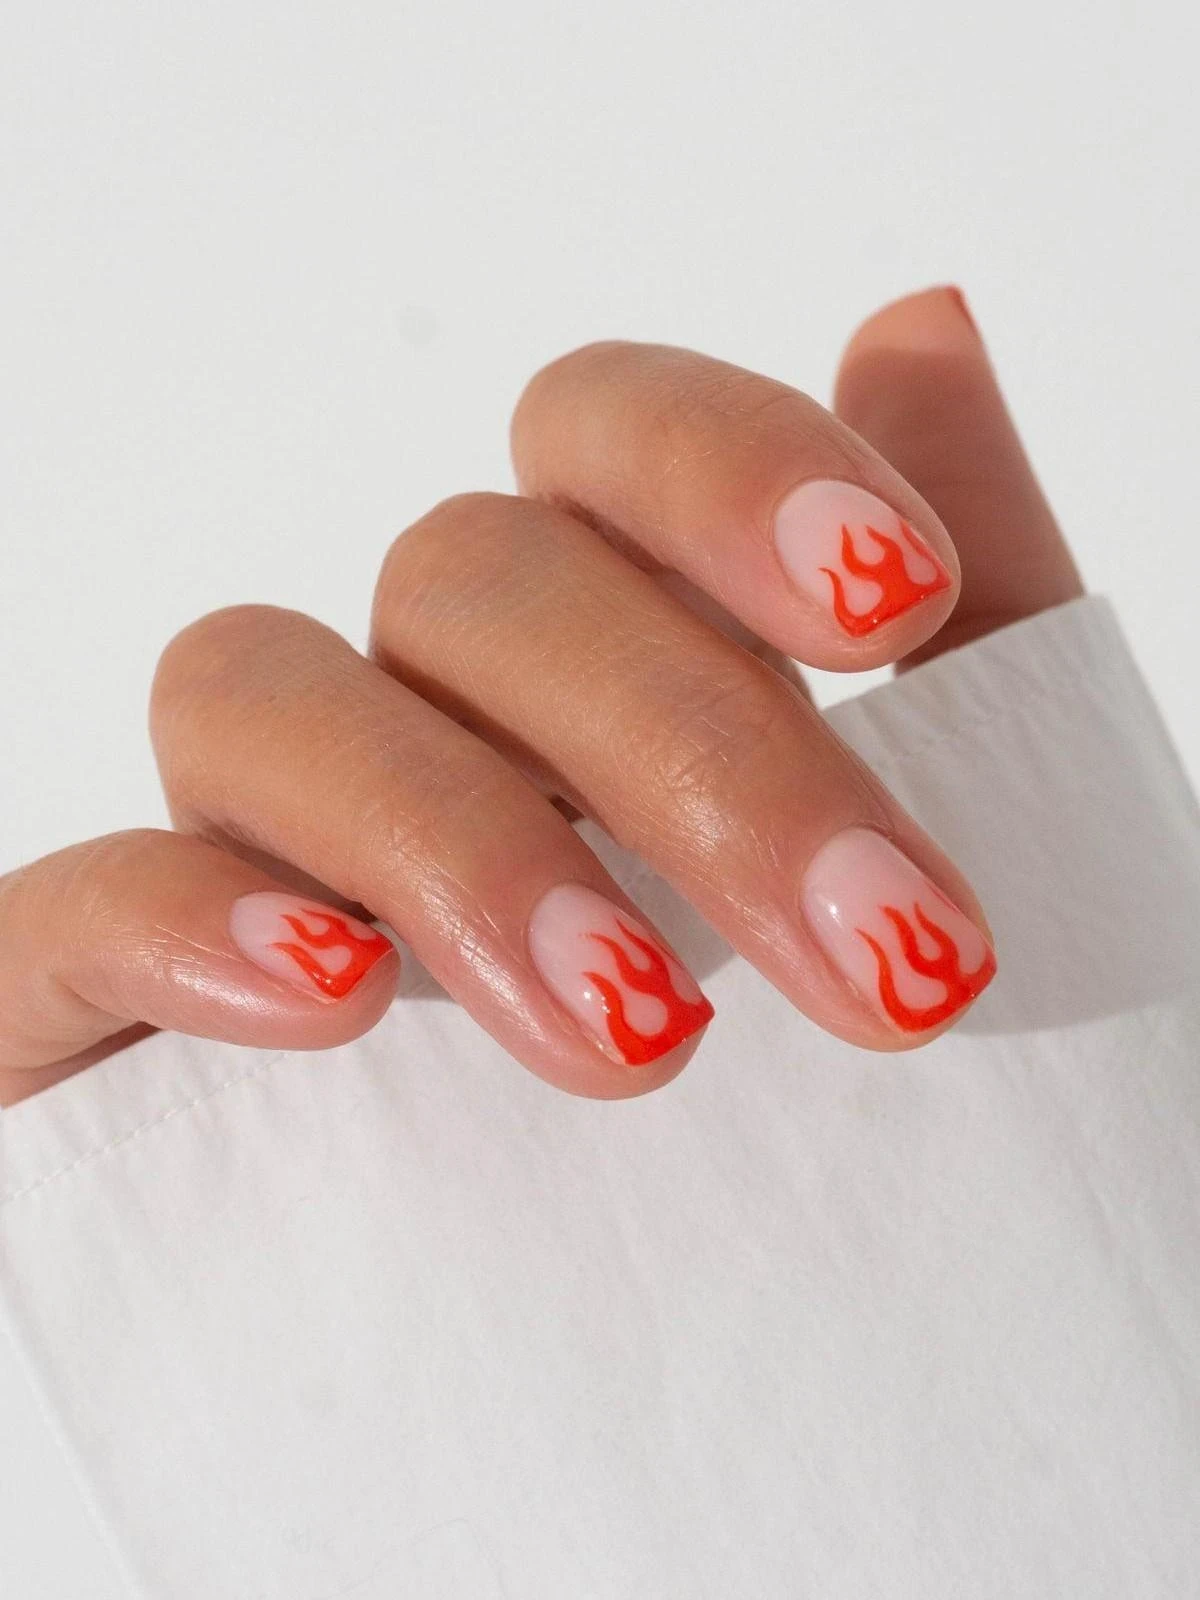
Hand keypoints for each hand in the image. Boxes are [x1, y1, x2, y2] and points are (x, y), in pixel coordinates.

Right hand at [0, 287, 1081, 1105]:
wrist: (681, 1386)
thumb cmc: (827, 1068)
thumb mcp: (955, 809)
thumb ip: (968, 583)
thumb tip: (921, 324)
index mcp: (601, 633)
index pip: (604, 436)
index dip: (737, 470)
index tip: (899, 606)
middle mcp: (414, 698)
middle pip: (470, 580)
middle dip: (689, 750)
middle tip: (887, 963)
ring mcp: (254, 834)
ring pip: (260, 693)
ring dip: (460, 836)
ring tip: (645, 1032)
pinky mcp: (109, 991)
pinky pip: (79, 901)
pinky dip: (193, 920)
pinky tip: (335, 997)